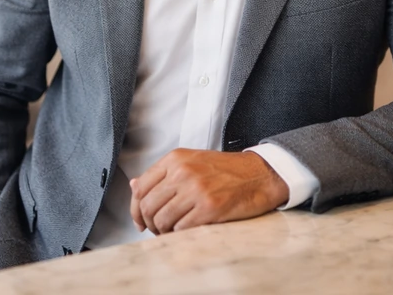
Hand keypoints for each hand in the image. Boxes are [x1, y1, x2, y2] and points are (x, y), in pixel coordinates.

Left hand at [129, 149, 289, 234]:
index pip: (140, 187)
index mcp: (175, 159)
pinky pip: (181, 228)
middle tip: (158, 229)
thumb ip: (163, 174)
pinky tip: (187, 230)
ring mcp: (196, 190)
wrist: (259, 174)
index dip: (135, 209)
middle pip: (148, 206)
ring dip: (164, 231)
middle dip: (149, 223)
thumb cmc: (226, 170)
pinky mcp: (209, 208)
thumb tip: (134, 185)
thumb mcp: (191, 161)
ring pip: (162, 220)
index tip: (140, 220)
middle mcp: (183, 172)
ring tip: (173, 231)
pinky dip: (180, 234)